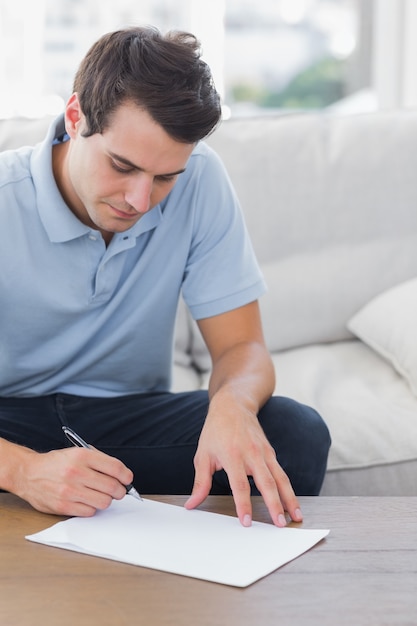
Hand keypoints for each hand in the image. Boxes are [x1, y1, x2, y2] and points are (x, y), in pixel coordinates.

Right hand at [14, 445, 133, 515]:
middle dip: (120, 491)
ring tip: (100, 495)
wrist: (28, 473)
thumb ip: (99, 461)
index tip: (127, 479)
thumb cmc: (56, 463)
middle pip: (112, 487)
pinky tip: (86, 501)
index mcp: (82, 455)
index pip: (115, 467)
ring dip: (106, 500)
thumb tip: (122, 474)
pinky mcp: (63, 506)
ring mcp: (69, 490)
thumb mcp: (77, 452)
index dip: (126, 475)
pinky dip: (92, 508)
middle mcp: (76, 472)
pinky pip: (90, 512)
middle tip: (118, 491)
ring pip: (104, 502)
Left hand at [185, 404, 302, 526]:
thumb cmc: (216, 431)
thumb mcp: (203, 455)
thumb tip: (191, 504)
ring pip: (280, 478)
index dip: (243, 504)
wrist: (233, 405)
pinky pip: (281, 473)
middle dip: (275, 505)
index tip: (247, 521)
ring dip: (290, 499)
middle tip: (280, 525)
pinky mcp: (271, 453)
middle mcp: (251, 454)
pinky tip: (292, 503)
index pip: (239, 485)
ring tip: (296, 517)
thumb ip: (200, 483)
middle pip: (266, 483)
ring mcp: (264, 453)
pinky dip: (288, 489)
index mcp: (232, 455)